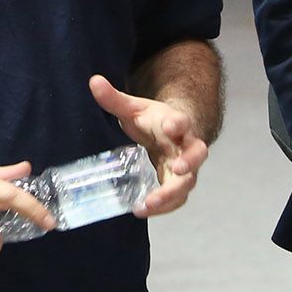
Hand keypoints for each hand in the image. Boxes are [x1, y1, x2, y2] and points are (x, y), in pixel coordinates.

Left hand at [87, 74, 209, 217]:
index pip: (182, 122)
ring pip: (188, 182)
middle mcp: (186, 146)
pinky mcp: (178, 184)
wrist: (171, 133)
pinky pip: (176, 199)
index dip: (178, 124)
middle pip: (197, 154)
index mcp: (176, 123)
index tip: (171, 126)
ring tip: (151, 202)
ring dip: (172, 194)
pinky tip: (143, 210)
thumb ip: (114, 98)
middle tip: (179, 168)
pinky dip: (163, 207)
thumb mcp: (134, 108)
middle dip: (190, 162)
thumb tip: (93, 81)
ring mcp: (185, 168)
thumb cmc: (154, 121)